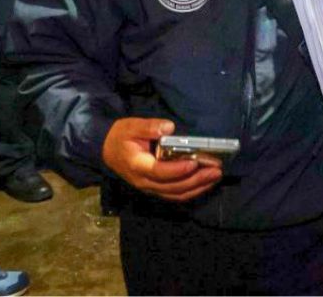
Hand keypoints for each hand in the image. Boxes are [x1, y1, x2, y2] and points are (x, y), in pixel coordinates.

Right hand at [101, 118, 222, 202]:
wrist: (107, 151)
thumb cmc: (121, 137)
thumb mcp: (131, 127)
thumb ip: (149, 127)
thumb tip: (169, 127)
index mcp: (138, 166)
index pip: (160, 172)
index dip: (178, 169)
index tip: (195, 162)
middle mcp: (144, 182)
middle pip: (173, 186)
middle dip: (196, 180)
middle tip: (216, 170)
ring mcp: (150, 188)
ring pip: (176, 194)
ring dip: (198, 187)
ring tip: (215, 177)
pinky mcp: (156, 189)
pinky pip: (175, 194)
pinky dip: (192, 191)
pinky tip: (205, 183)